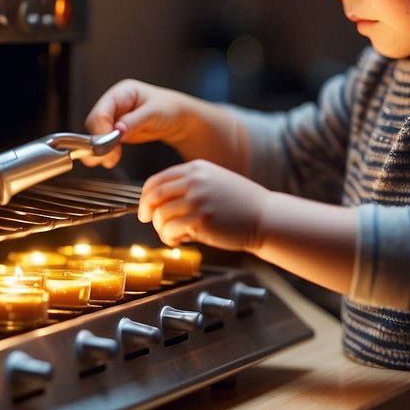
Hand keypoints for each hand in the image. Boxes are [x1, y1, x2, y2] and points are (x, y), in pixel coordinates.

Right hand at [81, 79, 194, 168]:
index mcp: (121, 93)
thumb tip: (117, 129)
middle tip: (108, 156)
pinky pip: (104, 142)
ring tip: (109, 160)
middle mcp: (114, 104)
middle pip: (95, 123)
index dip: (102, 129)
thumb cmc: (169, 108)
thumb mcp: (154, 112)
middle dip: (99, 141)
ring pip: (96, 134)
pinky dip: (105, 152)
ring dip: (100, 149)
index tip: (109, 144)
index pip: (102, 110)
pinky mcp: (116, 132)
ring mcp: (114, 118)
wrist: (178, 119)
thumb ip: (135, 120)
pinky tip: (112, 159)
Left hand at [138, 160, 266, 252]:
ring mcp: (197, 200)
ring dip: (161, 229)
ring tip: (172, 234)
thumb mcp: (214, 181)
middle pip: (154, 196)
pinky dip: (169, 238)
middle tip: (147, 220)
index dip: (145, 196)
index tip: (144, 207)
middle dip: (146, 211)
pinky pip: (171, 230)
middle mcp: (194, 181)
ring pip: (160, 215)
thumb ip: (189, 186)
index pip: (157, 180)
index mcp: (196, 168)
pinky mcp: (201, 220)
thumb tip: (160, 202)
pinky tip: (179, 240)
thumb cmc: (241, 204)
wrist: (265, 216)